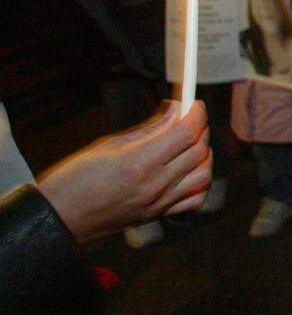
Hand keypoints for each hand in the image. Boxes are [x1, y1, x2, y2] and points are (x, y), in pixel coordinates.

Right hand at [37, 100, 211, 243]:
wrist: (58, 219)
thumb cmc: (74, 179)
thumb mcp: (108, 144)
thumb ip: (149, 129)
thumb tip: (175, 111)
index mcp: (140, 162)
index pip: (186, 132)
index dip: (196, 113)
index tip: (194, 103)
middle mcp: (155, 184)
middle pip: (198, 150)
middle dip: (200, 128)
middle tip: (189, 117)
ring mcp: (159, 203)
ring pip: (203, 174)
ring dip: (203, 154)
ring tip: (189, 143)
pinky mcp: (158, 215)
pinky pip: (195, 199)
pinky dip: (200, 182)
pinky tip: (189, 171)